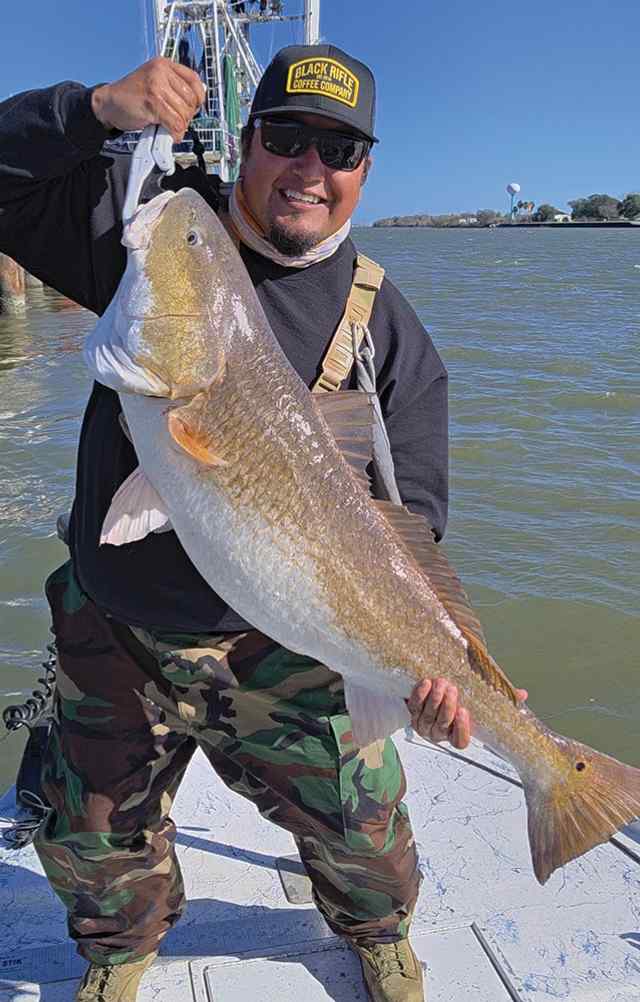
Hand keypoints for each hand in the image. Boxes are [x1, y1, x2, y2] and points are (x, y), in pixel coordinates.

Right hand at [91, 57, 205, 142]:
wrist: (108, 103)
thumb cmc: (131, 96)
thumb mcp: (153, 82)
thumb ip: (172, 86)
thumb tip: (196, 100)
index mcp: (163, 65)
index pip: (194, 79)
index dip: (198, 97)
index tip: (193, 107)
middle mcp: (161, 72)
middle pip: (191, 99)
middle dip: (187, 115)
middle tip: (176, 120)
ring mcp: (156, 87)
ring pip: (184, 114)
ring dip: (180, 126)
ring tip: (170, 127)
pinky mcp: (153, 103)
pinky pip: (175, 124)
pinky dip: (175, 134)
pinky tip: (169, 134)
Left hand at [406, 678, 527, 749]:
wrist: (430, 690)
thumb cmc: (459, 698)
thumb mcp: (479, 700)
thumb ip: (499, 698)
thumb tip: (522, 693)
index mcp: (455, 735)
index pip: (460, 742)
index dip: (462, 729)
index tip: (465, 712)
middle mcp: (438, 733)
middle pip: (442, 725)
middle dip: (446, 707)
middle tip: (452, 689)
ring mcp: (423, 723)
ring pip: (427, 715)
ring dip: (433, 698)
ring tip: (442, 682)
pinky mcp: (411, 711)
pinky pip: (413, 705)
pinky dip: (419, 694)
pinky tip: (426, 682)